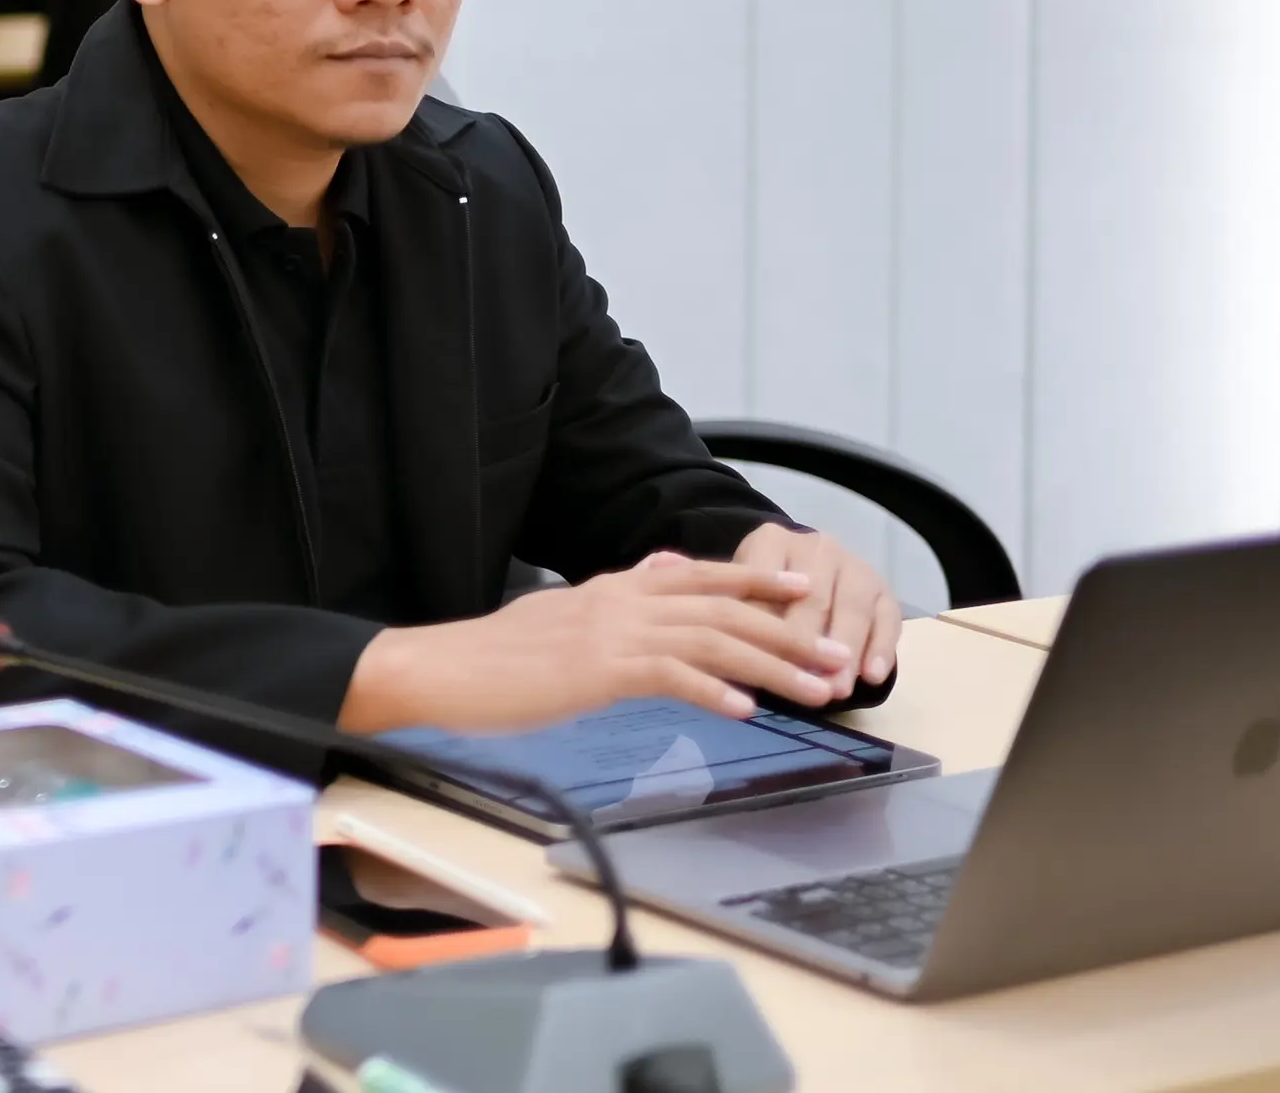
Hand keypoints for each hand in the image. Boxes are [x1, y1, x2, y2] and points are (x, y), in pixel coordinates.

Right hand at [338, 553, 855, 733]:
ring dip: (772, 666)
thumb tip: (660, 568)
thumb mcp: (565, 612)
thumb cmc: (497, 656)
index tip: (807, 588)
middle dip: (789, 632)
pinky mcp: (598, 669)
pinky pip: (670, 676)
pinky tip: (745, 711)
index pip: (704, 575)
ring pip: (713, 641)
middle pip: (725, 609)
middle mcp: (625, 599)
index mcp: (619, 587)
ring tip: (814, 690)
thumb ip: (618, 592)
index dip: (760, 580)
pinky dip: (712, 691)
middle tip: (836, 656)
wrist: (444, 668)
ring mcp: (614, 631)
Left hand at [731, 523, 900, 699]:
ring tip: (839, 690)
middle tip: (808, 685)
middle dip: (811, 645)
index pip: (766, 580)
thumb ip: (742, 621)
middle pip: (815, 596)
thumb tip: (742, 661)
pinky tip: (873, 677)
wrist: (800, 580)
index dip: (767, 623)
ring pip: (853, 607)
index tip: (766, 661)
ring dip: (847, 651)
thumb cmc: (761, 597)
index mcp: (771, 541)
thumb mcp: (740, 599)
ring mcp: (854, 564)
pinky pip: (888, 618)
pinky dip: (881, 649)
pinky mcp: (883, 588)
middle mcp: (816, 546)